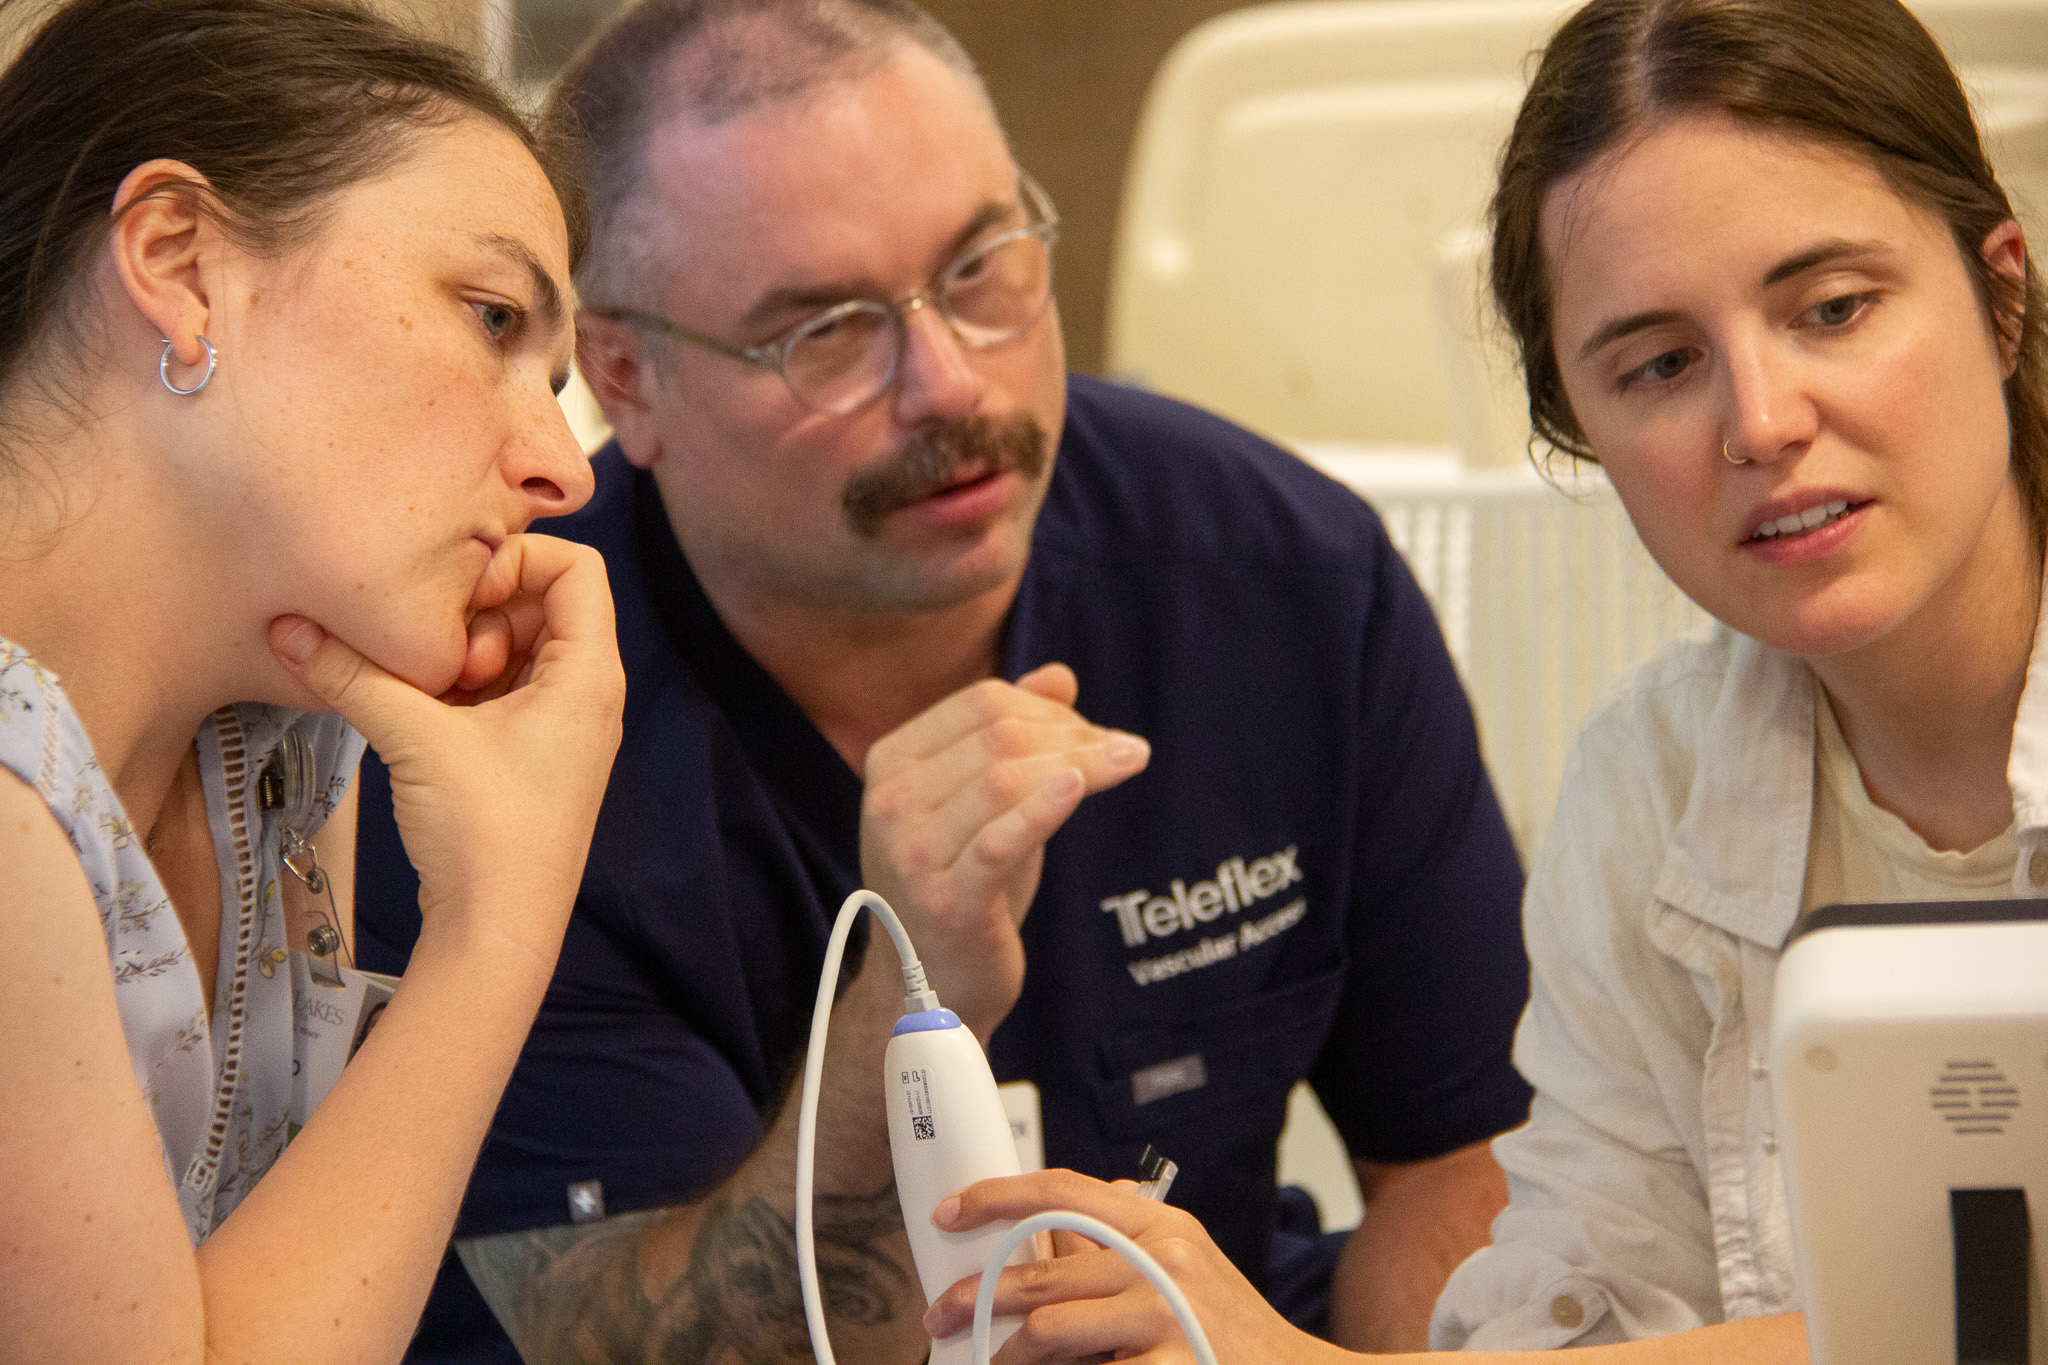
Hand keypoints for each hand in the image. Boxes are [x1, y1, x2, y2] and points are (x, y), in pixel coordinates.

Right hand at [267, 533, 624, 963]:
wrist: (498, 932)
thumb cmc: (486, 833)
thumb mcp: (415, 736)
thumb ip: (351, 673)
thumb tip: (287, 626)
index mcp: (590, 672)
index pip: (576, 565)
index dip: (515, 561)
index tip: (459, 599)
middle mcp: (587, 692)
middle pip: (541, 603)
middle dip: (480, 614)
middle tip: (439, 657)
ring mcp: (561, 726)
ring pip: (513, 649)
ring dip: (462, 655)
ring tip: (425, 690)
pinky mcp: (530, 756)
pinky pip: (499, 692)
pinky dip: (458, 690)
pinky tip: (417, 712)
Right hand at [859, 664, 1148, 1034]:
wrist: (930, 990)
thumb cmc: (964, 887)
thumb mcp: (983, 803)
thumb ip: (1012, 737)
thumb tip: (1060, 676)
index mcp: (891, 762)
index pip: (980, 703)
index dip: (1049, 707)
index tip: (1097, 731)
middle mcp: (889, 801)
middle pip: (997, 735)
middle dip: (1073, 734)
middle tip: (1126, 750)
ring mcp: (911, 852)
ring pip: (1004, 778)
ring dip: (1080, 763)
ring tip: (1129, 762)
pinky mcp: (946, 901)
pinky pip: (1000, 840)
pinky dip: (1044, 807)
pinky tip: (1080, 787)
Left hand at [921, 1171, 1334, 1364]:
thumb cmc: (1228, 1331)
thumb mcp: (1182, 1266)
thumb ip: (1122, 1242)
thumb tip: (1046, 1226)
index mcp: (1161, 1226)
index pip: (1062, 1190)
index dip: (996, 1197)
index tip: (950, 1212)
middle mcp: (1162, 1263)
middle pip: (1037, 1270)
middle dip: (974, 1296)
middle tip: (940, 1317)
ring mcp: (1165, 1318)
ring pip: (1044, 1329)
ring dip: (1003, 1356)